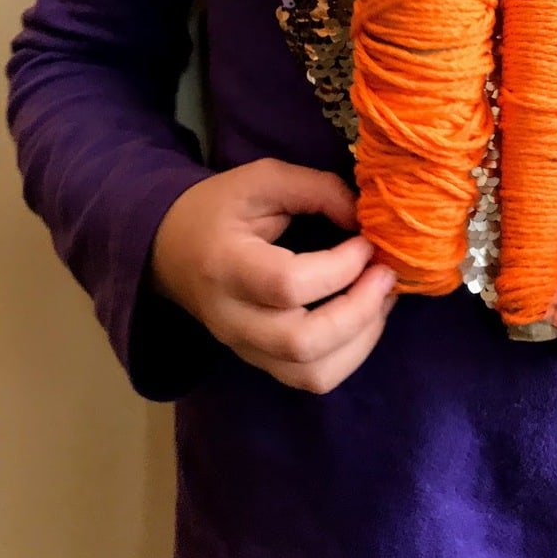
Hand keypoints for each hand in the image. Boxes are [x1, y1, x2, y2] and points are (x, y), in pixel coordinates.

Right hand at [149, 157, 396, 393]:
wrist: (170, 250)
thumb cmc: (220, 209)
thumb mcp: (263, 179)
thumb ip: (316, 189)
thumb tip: (363, 218)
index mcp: (225, 265)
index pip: (286, 284)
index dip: (339, 267)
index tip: (366, 240)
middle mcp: (232, 319)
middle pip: (302, 344)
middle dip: (360, 311)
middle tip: (386, 273)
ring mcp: (245, 348)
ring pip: (312, 374)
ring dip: (363, 339)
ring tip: (383, 296)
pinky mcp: (262, 362)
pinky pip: (312, 378)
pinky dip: (352, 352)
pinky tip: (367, 315)